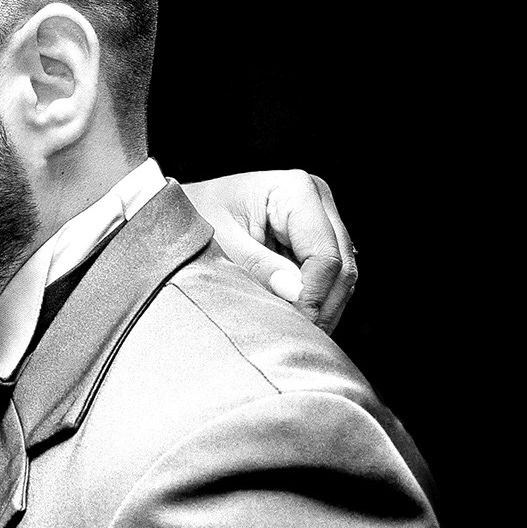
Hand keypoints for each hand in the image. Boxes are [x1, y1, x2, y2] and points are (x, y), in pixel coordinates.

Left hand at [182, 169, 356, 332]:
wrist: (184, 211)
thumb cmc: (199, 216)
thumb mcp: (221, 240)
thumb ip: (259, 266)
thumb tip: (296, 292)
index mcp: (295, 190)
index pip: (324, 253)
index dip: (314, 294)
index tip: (298, 323)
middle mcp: (317, 202)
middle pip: (342, 267)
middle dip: (322, 306)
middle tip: (299, 337)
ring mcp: (321, 222)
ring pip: (341, 278)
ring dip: (321, 308)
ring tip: (294, 333)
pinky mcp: (314, 243)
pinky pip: (328, 280)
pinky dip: (315, 303)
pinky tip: (294, 321)